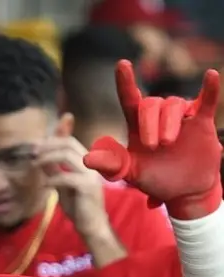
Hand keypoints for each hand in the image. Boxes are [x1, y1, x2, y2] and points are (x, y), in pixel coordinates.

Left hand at [36, 135, 108, 235]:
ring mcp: (91, 174)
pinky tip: (43, 185)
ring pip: (67, 155)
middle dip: (48, 145)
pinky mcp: (88, 187)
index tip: (34, 145)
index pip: (69, 141)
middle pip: (69, 143)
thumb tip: (40, 158)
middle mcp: (91, 164)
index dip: (51, 140)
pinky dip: (51, 179)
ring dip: (47, 158)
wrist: (91, 225)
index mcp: (86, 161)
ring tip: (34, 164)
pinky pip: (66, 177)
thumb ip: (55, 170)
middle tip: (33, 152)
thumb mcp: (62, 184)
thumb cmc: (77, 205)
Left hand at [84, 60, 221, 219]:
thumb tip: (86, 159)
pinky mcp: (202, 122)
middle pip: (151, 104)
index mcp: (137, 125)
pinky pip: (206, 100)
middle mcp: (158, 116)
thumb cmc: (154, 179)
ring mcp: (181, 118)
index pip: (130, 99)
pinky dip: (209, 89)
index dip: (125, 82)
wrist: (183, 191)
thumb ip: (110, 164)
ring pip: (174, 104)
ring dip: (170, 122)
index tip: (122, 64)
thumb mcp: (130, 173)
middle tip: (154, 146)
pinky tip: (211, 75)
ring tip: (168, 143)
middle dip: (150, 123)